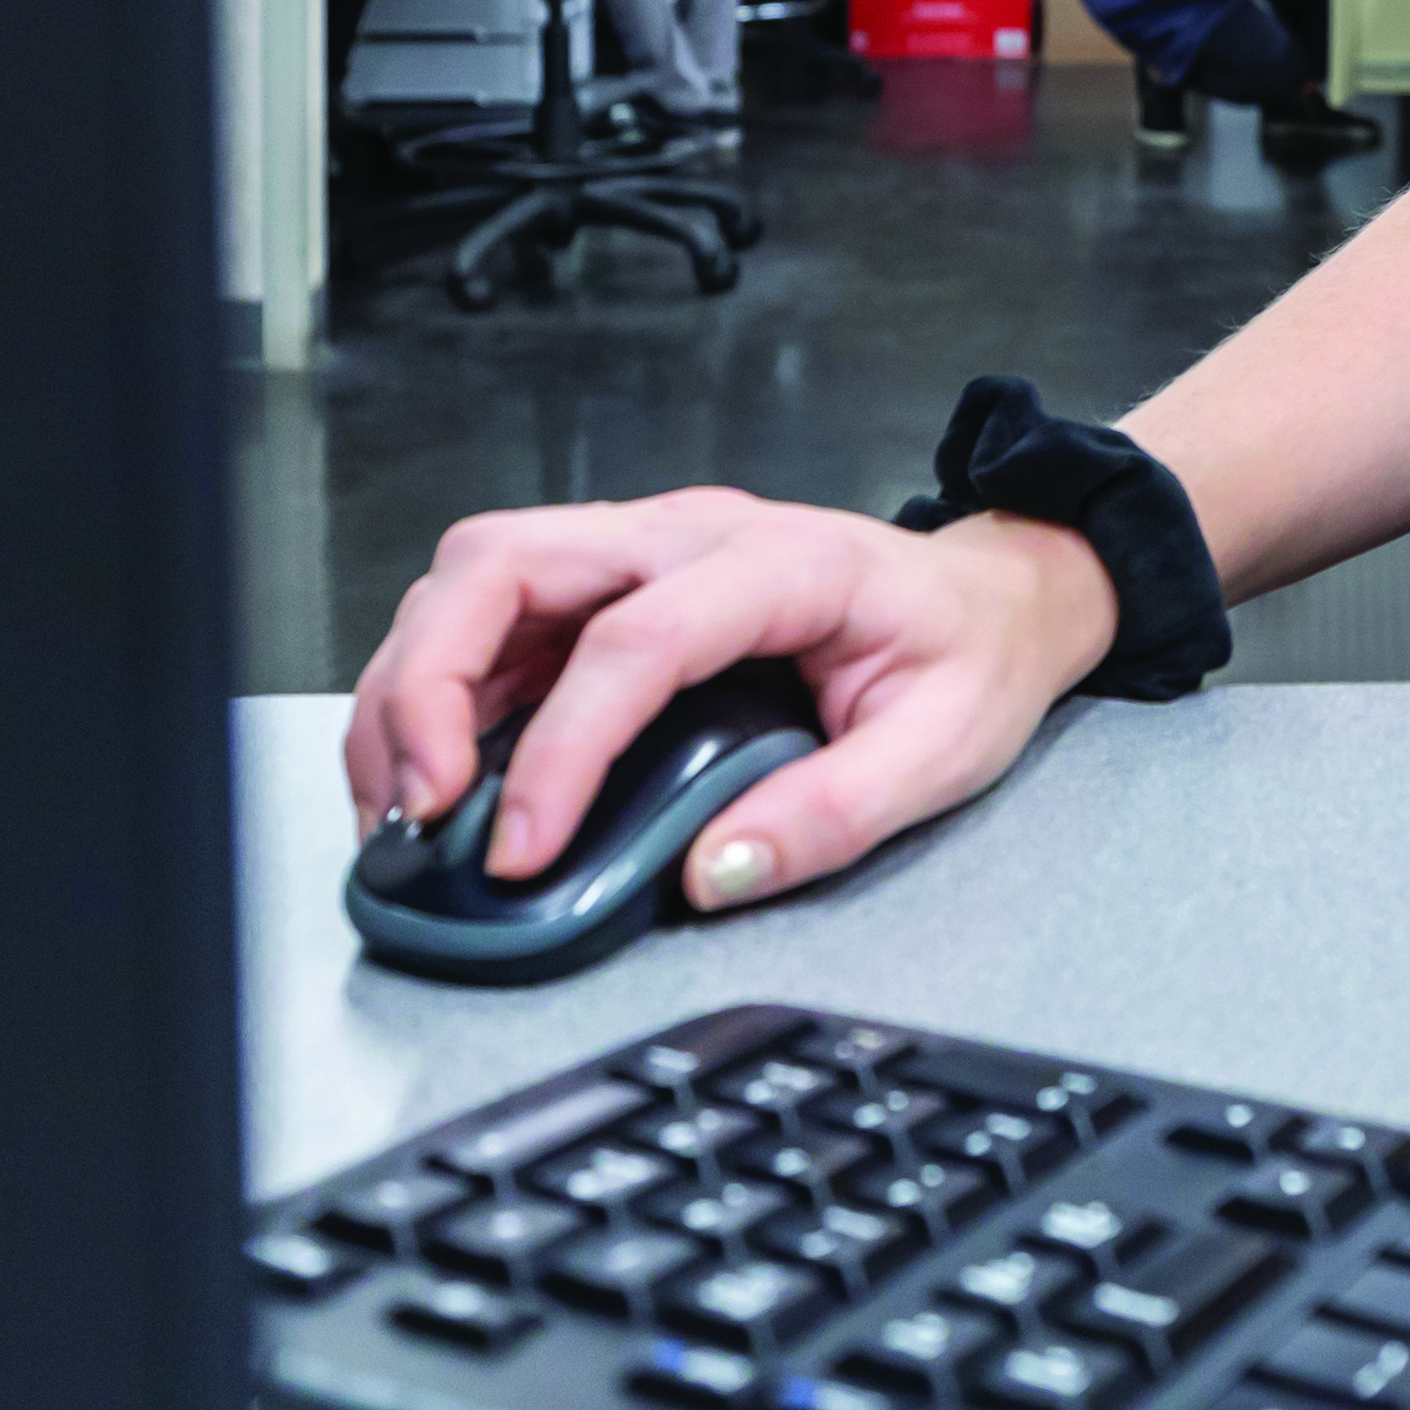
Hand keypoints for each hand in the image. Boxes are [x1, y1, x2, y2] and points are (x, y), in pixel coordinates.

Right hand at [346, 486, 1121, 916]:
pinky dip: (442, 686)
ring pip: (476, 574)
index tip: (523, 850)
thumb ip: (831, 814)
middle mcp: (689, 532)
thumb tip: (709, 876)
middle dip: (431, 684)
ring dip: (416, 682)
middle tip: (422, 810)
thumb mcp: (943, 748)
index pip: (634, 640)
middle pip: (505, 563)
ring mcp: (642, 546)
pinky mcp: (612, 582)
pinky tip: (444, 770)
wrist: (998, 594)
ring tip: (411, 804)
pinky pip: (493, 612)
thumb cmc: (970, 654)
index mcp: (781, 563)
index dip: (564, 749)